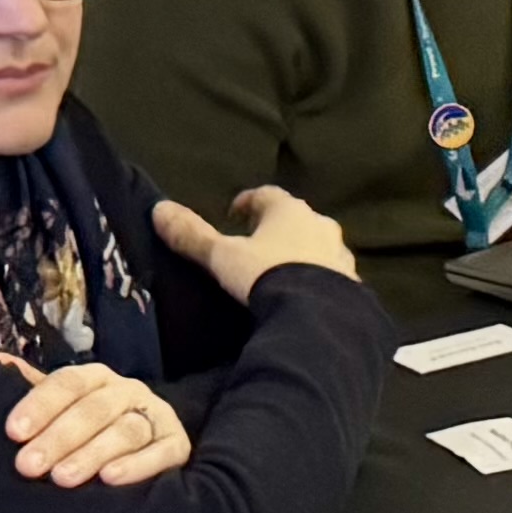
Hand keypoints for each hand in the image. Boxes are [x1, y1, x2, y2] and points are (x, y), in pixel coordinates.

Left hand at [0, 359, 190, 486]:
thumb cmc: (87, 434)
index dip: (39, 405)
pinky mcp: (177, 445)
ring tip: (63, 478)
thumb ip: (30, 390)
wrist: (145, 451)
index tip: (13, 432)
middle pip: (94, 408)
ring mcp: (155, 416)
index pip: (67, 383)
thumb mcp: (60, 410)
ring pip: (125, 430)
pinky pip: (161, 453)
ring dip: (92, 453)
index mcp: (95, 379)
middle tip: (28, 465)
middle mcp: (127, 391)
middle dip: (59, 437)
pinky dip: (137, 466)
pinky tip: (110, 479)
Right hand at [153, 182, 354, 292]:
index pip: (267, 195)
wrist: (318, 316)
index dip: (248, 203)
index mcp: (289, 210)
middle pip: (295, 219)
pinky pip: (330, 275)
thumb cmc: (265, 275)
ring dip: (299, 253)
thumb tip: (159, 209)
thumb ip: (192, 235)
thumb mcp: (222, 256)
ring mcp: (340, 255)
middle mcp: (320, 225)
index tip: (234, 214)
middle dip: (276, 228)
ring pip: (317, 246)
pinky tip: (303, 296)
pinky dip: (316, 279)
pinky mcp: (352, 284)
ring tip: (279, 272)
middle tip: (256, 243)